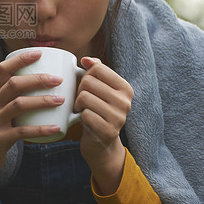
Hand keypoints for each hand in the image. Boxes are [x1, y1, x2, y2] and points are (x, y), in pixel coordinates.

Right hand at [0, 50, 64, 178]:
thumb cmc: (0, 128)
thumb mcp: (2, 108)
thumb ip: (18, 96)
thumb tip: (49, 81)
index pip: (3, 69)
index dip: (21, 59)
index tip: (39, 53)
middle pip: (14, 84)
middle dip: (37, 79)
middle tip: (58, 79)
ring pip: (19, 105)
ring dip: (42, 101)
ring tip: (61, 100)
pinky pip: (22, 131)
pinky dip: (41, 129)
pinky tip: (56, 127)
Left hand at [74, 57, 133, 193]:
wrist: (100, 144)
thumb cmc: (97, 110)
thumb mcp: (100, 89)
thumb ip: (96, 70)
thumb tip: (86, 59)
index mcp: (125, 88)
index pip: (98, 68)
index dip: (85, 75)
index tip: (87, 86)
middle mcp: (125, 102)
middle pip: (88, 82)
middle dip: (79, 90)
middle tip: (82, 101)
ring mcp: (118, 118)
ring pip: (84, 97)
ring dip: (77, 104)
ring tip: (82, 110)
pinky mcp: (108, 131)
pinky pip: (85, 114)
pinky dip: (79, 116)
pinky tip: (83, 120)